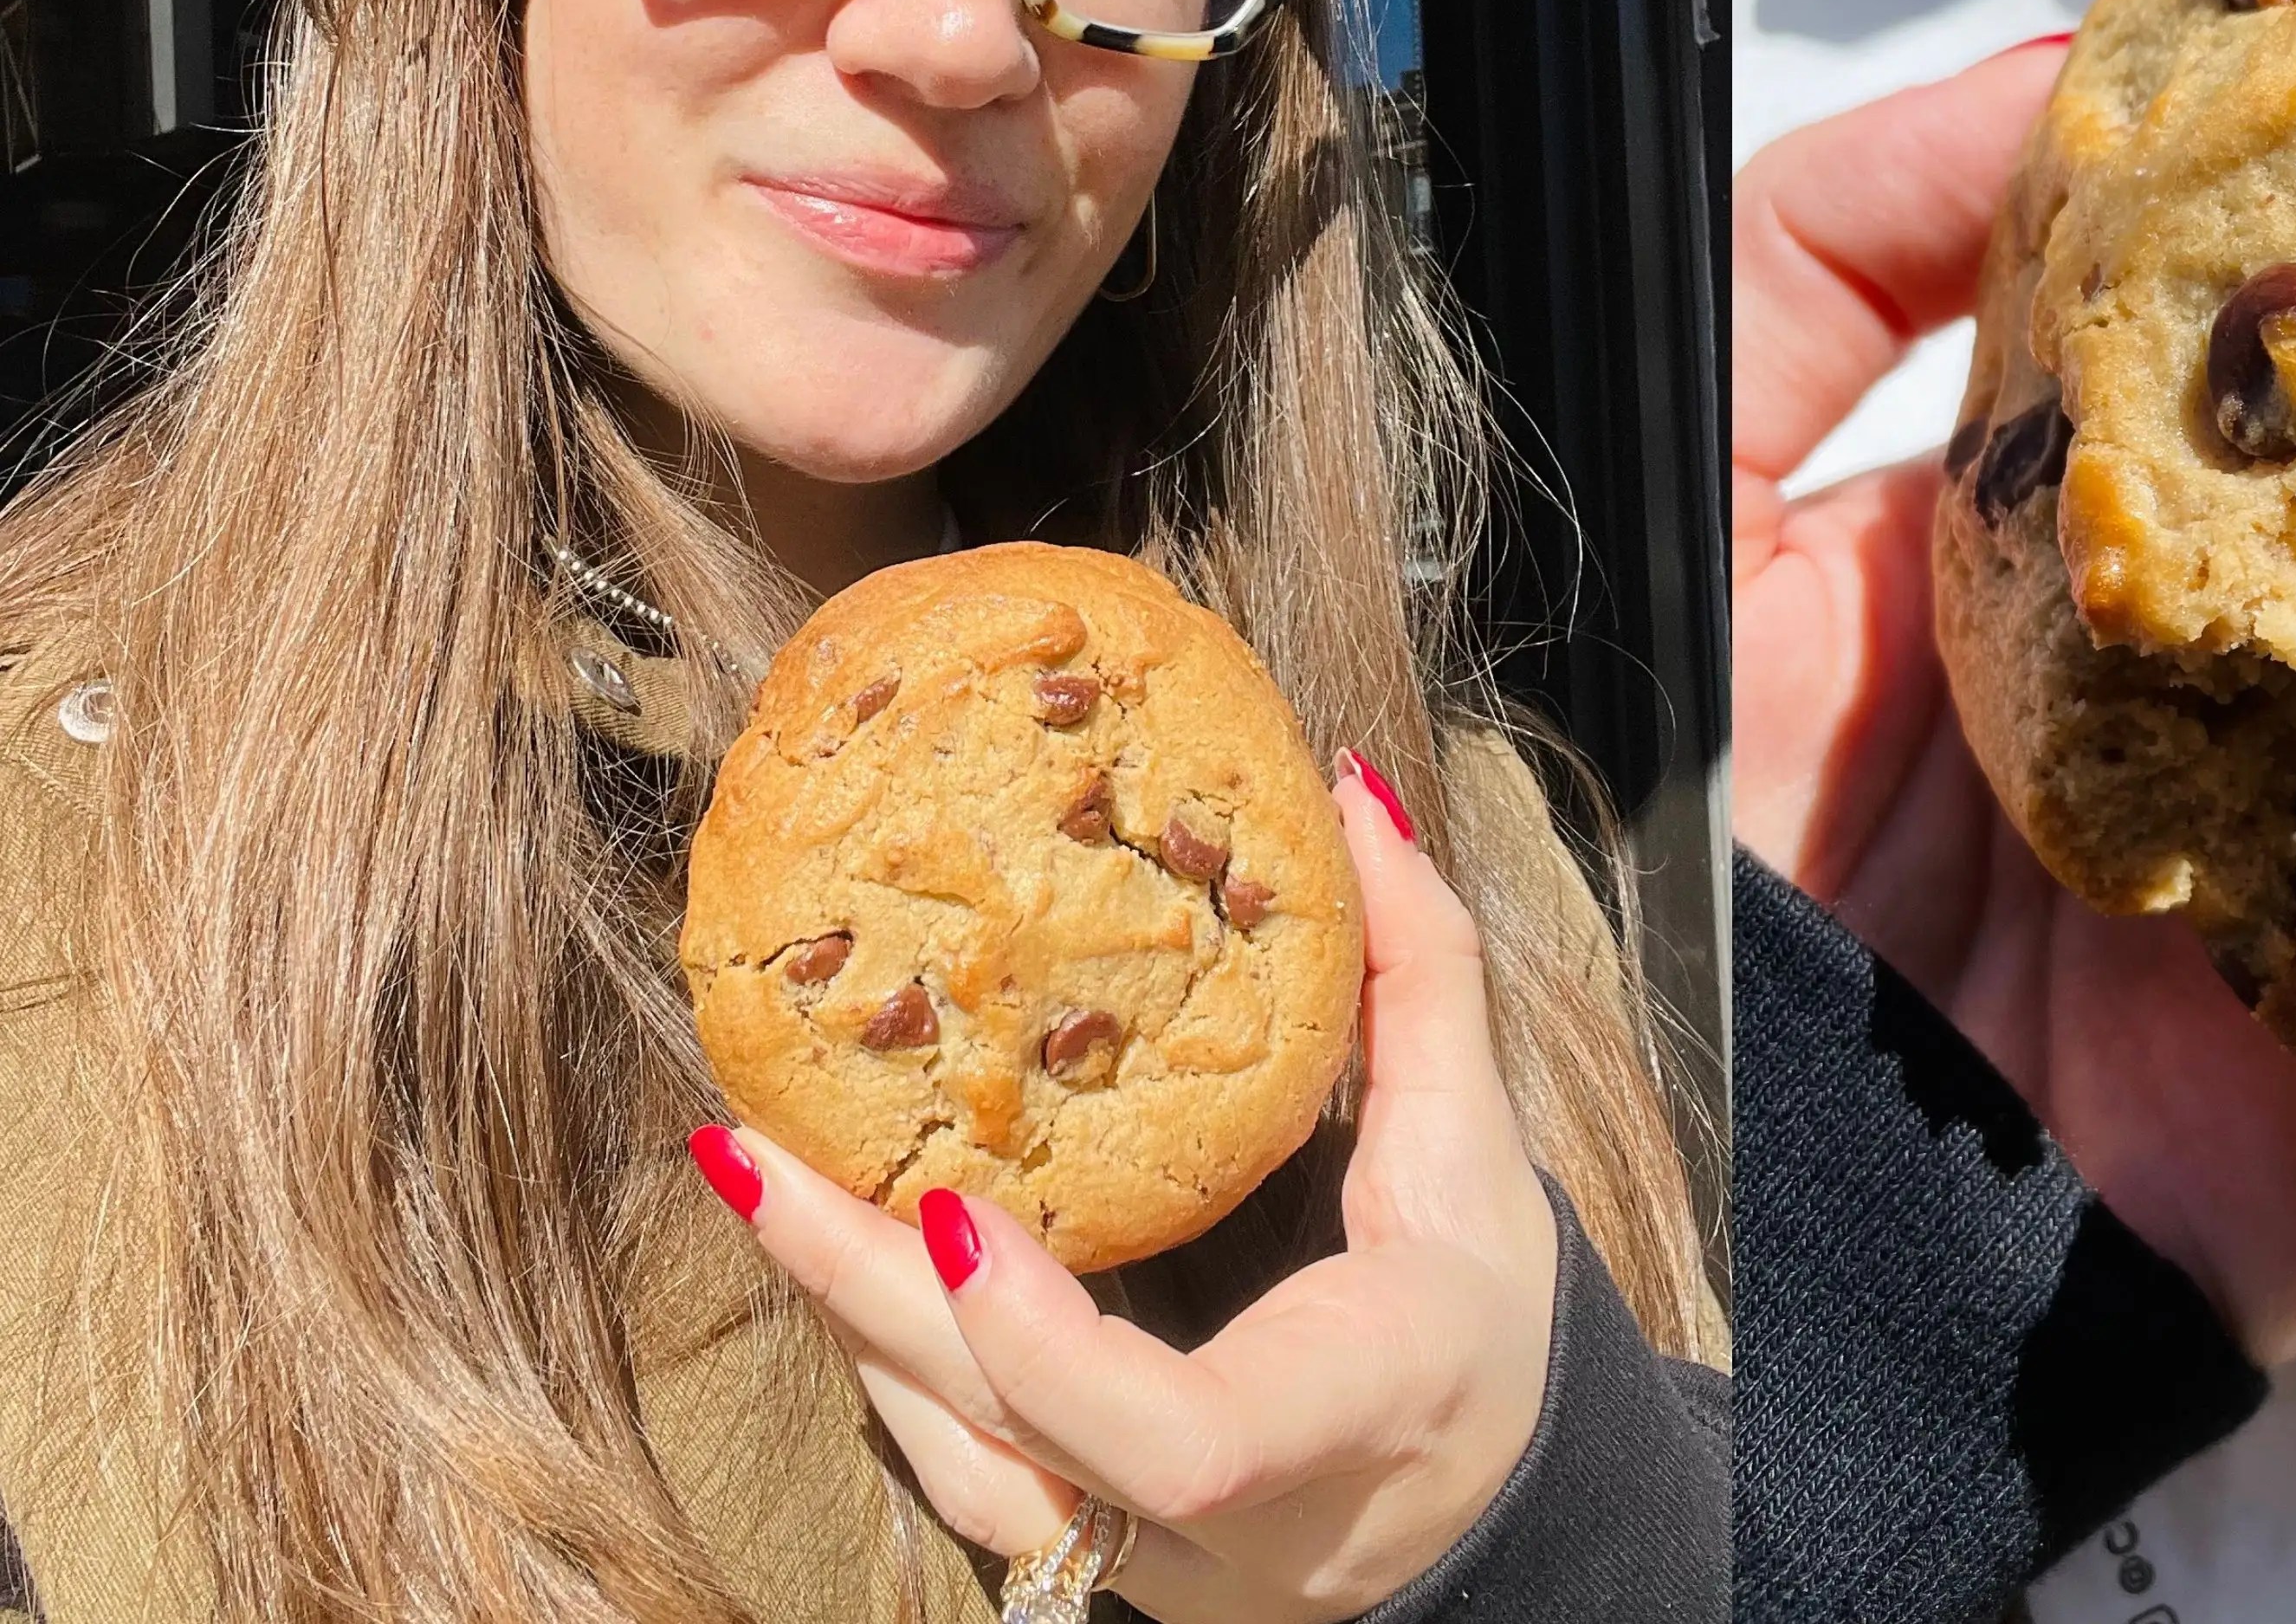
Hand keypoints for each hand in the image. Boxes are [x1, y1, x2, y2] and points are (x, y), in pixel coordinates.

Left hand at [692, 758, 1558, 1622]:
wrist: (1494, 1516)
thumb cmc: (1487, 1332)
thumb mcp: (1479, 1154)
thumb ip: (1422, 977)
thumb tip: (1358, 800)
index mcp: (1342, 1412)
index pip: (1179, 1437)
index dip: (1045, 1343)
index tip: (953, 1210)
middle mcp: (1223, 1529)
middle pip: (1004, 1440)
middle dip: (861, 1291)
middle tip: (748, 1155)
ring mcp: (1146, 1560)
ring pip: (957, 1472)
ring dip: (848, 1319)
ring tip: (761, 1176)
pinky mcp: (1095, 1552)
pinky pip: (962, 1473)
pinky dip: (889, 1357)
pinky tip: (831, 1250)